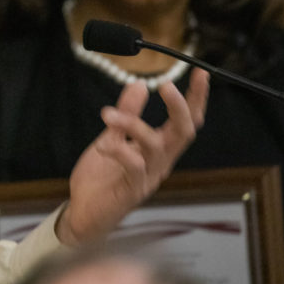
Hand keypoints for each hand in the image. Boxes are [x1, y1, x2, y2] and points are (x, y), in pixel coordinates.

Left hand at [56, 68, 209, 245]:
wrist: (82, 211)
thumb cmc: (101, 177)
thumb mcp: (112, 137)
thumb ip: (127, 114)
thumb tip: (139, 84)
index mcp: (159, 148)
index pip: (186, 121)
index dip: (196, 98)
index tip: (201, 73)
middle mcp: (160, 162)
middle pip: (184, 132)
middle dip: (180, 107)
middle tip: (166, 85)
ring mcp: (148, 177)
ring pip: (156, 146)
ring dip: (133, 124)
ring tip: (108, 114)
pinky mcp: (133, 191)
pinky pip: (133, 166)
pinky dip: (118, 150)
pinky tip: (102, 145)